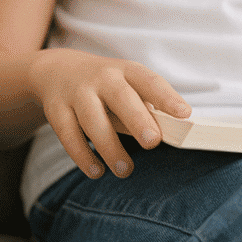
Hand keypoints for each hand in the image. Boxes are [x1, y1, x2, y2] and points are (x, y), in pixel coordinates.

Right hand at [27, 48, 190, 178]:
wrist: (57, 71)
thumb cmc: (106, 86)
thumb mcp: (127, 88)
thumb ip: (145, 109)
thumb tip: (170, 136)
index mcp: (126, 70)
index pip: (149, 81)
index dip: (166, 97)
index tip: (184, 114)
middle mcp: (102, 78)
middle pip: (120, 97)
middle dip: (137, 119)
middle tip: (153, 142)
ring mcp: (76, 92)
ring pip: (92, 120)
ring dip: (109, 147)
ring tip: (125, 170)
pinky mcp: (56, 109)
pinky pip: (68, 135)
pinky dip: (83, 155)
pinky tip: (97, 171)